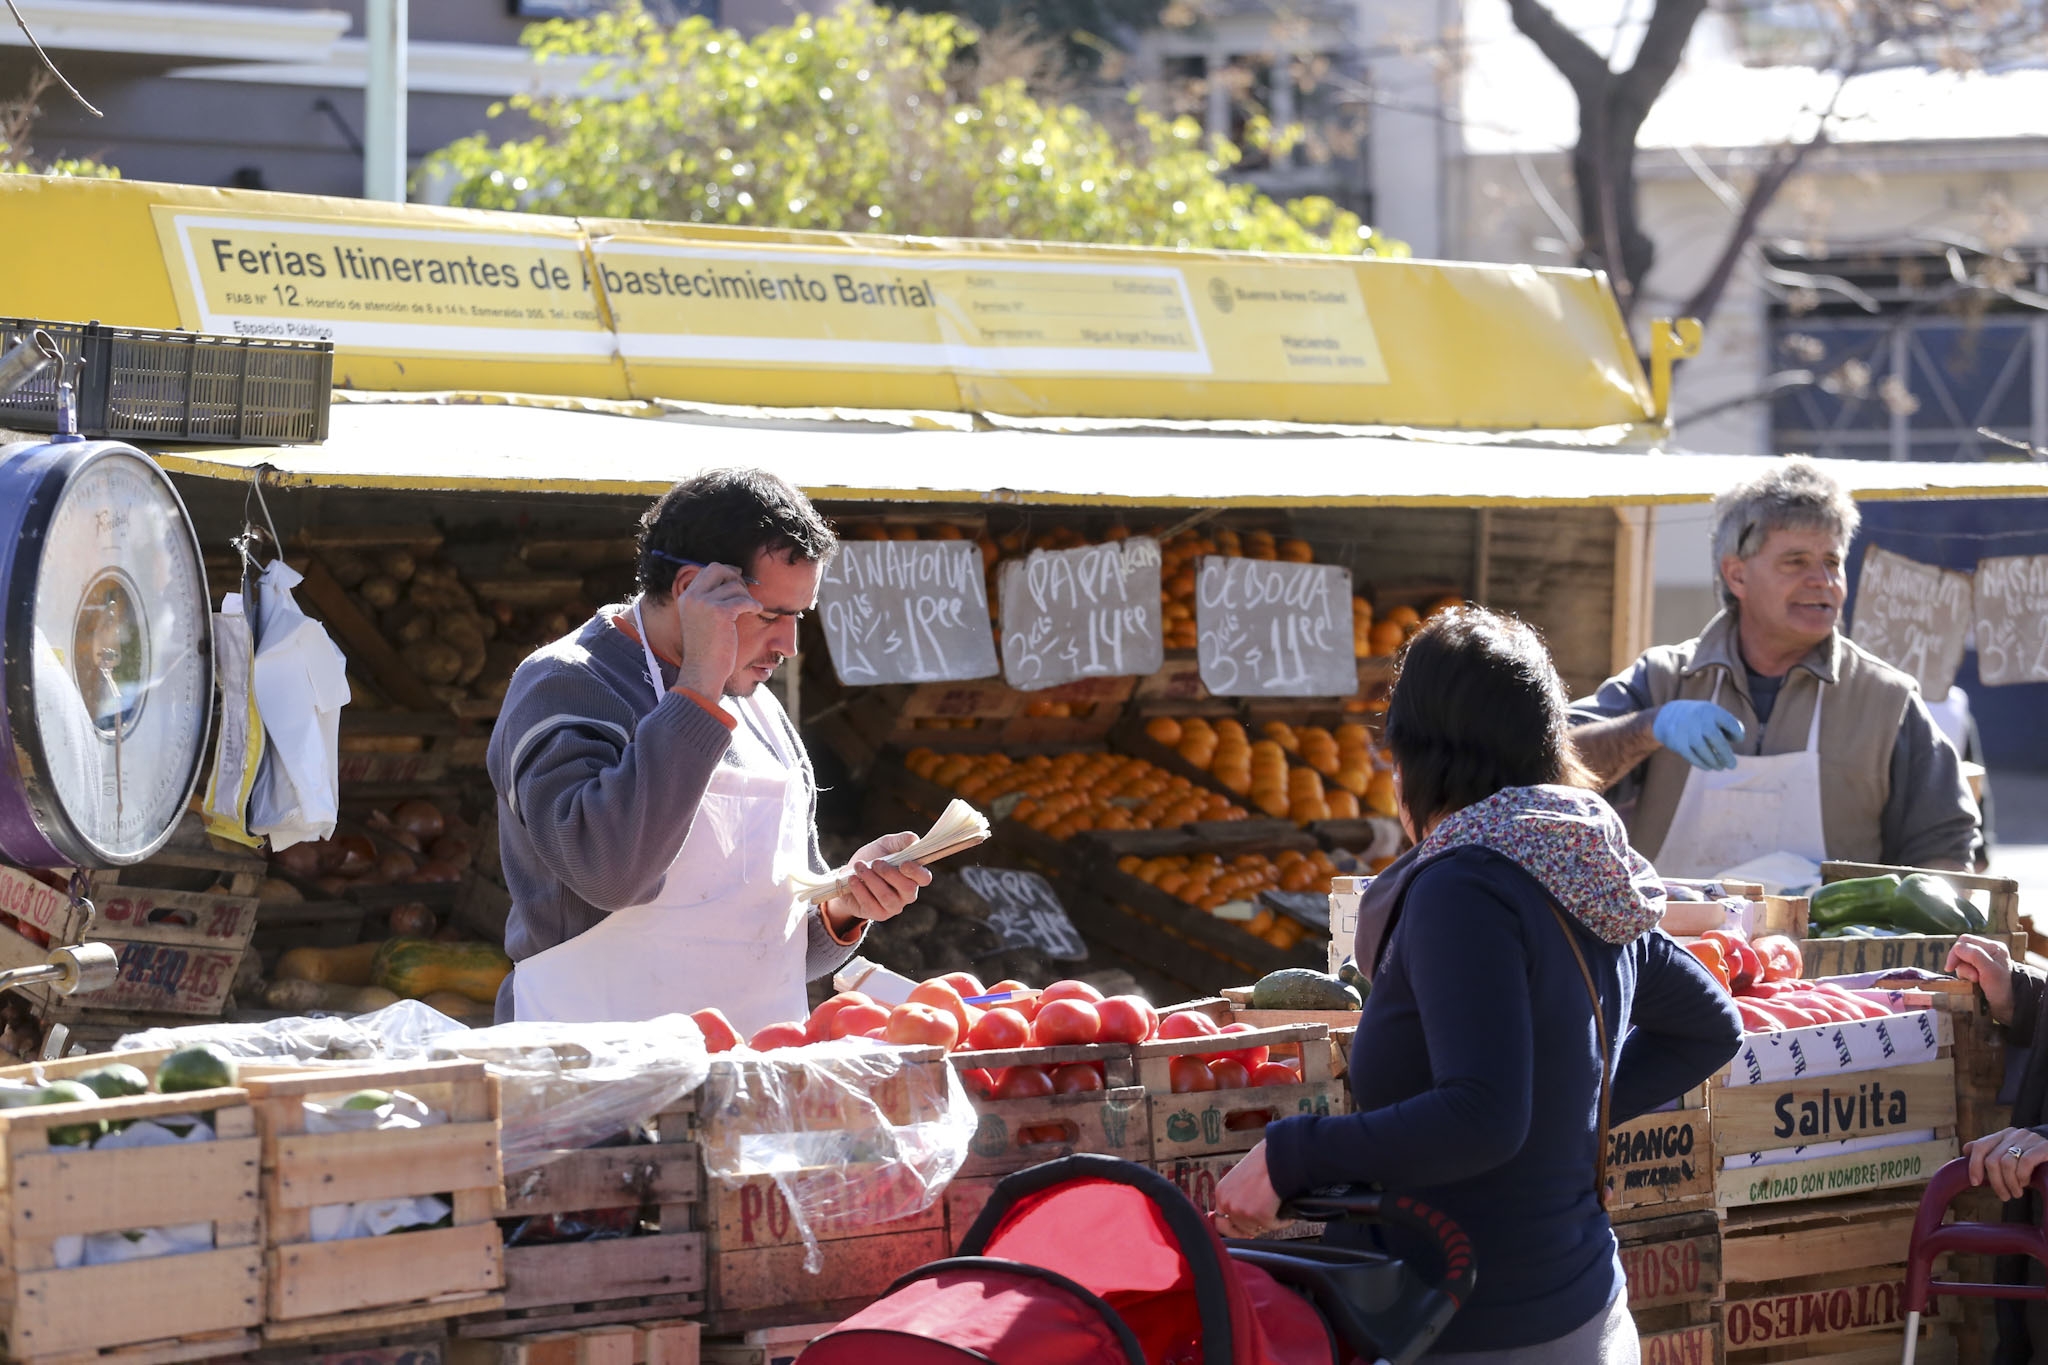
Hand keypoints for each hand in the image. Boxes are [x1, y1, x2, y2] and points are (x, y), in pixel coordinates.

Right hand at [670, 563, 759, 698]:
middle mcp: (692, 597)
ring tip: (749, 609)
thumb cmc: (706, 649)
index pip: (707, 570)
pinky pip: (744, 599)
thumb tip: (732, 576)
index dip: (725, 571)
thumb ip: (709, 600)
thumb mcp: (701, 619)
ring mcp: (705, 603)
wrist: (703, 671)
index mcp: (686, 597)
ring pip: (734, 586)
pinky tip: (756, 611)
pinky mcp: (720, 612)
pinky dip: (753, 604)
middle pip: (718, 569)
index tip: (737, 579)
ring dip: (746, 596)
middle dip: (735, 577)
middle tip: (745, 592)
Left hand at [825, 832, 930, 925]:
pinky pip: (870, 904)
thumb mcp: (885, 845)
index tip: (903, 863)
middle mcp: (907, 894)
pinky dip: (860, 890)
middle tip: (875, 862)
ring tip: (859, 866)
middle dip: (889, 873)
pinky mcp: (878, 914)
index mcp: (913, 876)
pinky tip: (853, 879)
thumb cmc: (872, 858)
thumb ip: (901, 840)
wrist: (848, 875)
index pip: (924, 878)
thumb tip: (914, 840)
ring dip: (871, 879)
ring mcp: (893, 906)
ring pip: (887, 896)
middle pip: (907, 888)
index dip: (916, 871)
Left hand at [1213, 1140, 1283, 1236]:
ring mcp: (1244, 1211)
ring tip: (1277, 1209)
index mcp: (1222, 1192)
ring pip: (1258, 1229)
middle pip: (1240, 1230)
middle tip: (1264, 1222)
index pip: (1220, 1223)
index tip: (1243, 1232)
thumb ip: (1237, 1194)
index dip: (1233, 1230)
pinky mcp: (1262, 1216)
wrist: (1279, 1155)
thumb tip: (1242, 1210)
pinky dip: (1283, 1220)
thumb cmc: (1264, 1160)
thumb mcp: (1241, 1177)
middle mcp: (1229, 1204)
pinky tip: (1286, 1211)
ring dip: (1269, 1222)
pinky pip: (1274, 1226)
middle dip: (1253, 1228)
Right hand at [1653, 700, 1746, 770]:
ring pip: (1704, 751)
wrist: (1666, 715)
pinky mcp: (1678, 743)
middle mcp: (1698, 719)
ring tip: (1720, 767)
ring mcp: (1687, 732)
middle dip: (1726, 754)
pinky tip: (1708, 767)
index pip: (1731, 725)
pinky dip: (1702, 764)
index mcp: (1710, 710)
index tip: (1737, 739)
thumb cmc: (1698, 718)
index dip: (1737, 734)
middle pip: (1716, 739)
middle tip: (1732, 766)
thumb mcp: (1712, 714)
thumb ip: (1728, 723)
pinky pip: (1692, 757)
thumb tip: (1738, 738)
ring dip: (1715, 762)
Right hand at [1948, 934, 2015, 1023]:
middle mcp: (1987, 952)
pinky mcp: (1979, 972)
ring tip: (1976, 982)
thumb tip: (1957, 948)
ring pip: (1961, 962)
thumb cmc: (2002, 989)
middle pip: (1961, 950)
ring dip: (1964, 973)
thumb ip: (1974, 955)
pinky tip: (1974, 984)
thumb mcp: (1990, 970)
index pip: (1964, 941)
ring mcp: (1983, 962)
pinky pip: (1964, 970)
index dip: (1955, 953)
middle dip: (1960, 964)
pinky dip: (1965, 977)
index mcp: (1993, 947)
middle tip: (1971, 978)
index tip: (1950, 968)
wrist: (2010, 1007)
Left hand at [1966, 1126, 2047, 1200]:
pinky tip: (2025, 1184)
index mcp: (2002, 1135)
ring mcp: (2028, 1139)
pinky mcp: (2043, 1147)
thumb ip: (1990, 1151)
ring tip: (2015, 1193)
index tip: (1975, 1182)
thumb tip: (1965, 1151)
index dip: (1973, 1165)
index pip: (1979, 1146)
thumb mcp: (2010, 1152)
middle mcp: (2013, 1135)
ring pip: (2006, 1164)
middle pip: (1992, 1160)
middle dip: (1995, 1183)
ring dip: (2009, 1184)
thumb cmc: (2033, 1156)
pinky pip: (2025, 1163)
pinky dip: (2022, 1177)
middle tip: (2003, 1196)